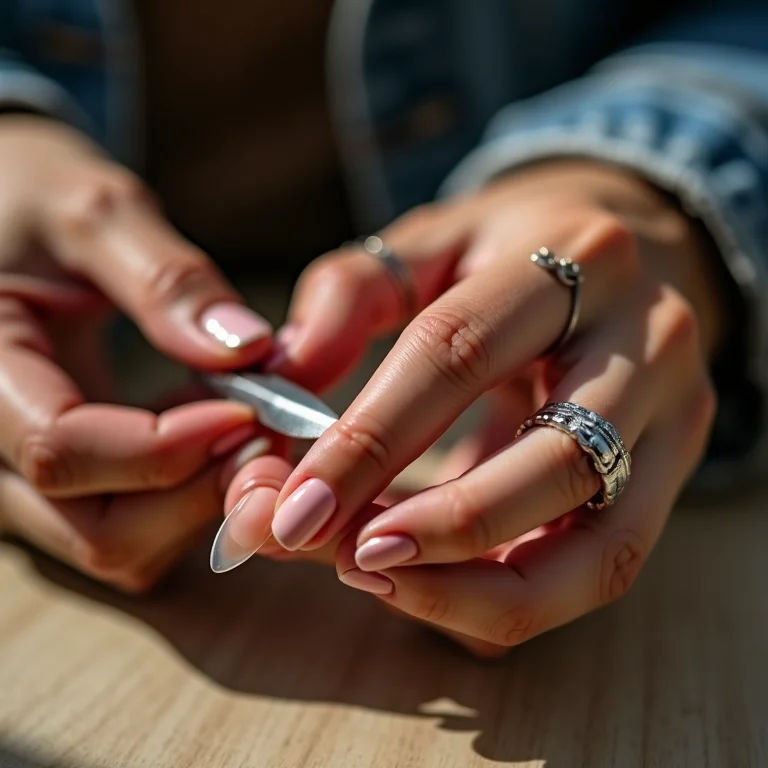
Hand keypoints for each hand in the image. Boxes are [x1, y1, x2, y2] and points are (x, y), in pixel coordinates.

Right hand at [0, 116, 277, 590]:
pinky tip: (211, 424)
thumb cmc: (23, 194)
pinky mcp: (58, 483)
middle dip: (199, 489)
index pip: (64, 452)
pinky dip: (185, 494)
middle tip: (268, 425)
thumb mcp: (89, 209)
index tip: (252, 405)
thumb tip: (249, 351)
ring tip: (241, 416)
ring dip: (199, 497)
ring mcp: (19, 480)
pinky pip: (129, 524)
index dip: (171, 443)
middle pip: (101, 530)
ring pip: (121, 544)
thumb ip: (163, 279)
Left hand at [258, 160, 724, 653]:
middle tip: (344, 560)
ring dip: (481, 588)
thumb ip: (350, 293)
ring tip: (384, 582)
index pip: (461, 355)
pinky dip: (514, 596)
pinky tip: (435, 585)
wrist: (628, 252)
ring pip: (600, 547)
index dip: (371, 441)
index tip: (294, 509)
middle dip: (441, 528)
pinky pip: (604, 566)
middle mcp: (649, 340)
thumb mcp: (431, 241)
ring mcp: (676, 416)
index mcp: (577, 259)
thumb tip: (284, 374)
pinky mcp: (677, 473)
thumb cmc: (514, 250)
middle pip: (557, 461)